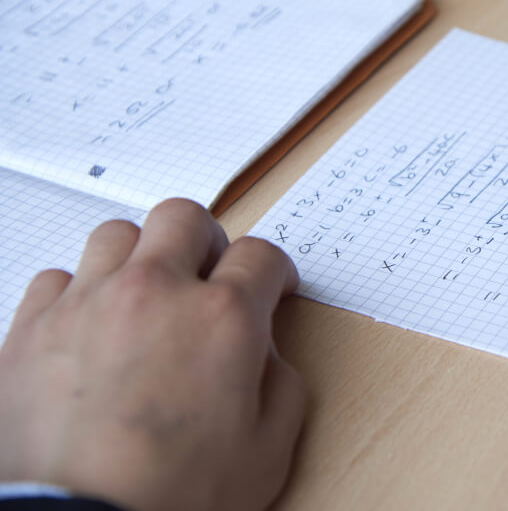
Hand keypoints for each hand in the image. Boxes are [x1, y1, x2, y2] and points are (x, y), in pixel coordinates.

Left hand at [0, 199, 305, 509]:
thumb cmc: (171, 499)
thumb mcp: (267, 453)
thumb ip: (282, 387)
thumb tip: (266, 356)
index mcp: (224, 319)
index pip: (261, 254)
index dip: (273, 270)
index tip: (270, 286)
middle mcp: (157, 293)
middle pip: (185, 218)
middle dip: (205, 240)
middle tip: (207, 274)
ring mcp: (88, 304)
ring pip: (117, 234)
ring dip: (140, 257)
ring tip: (142, 297)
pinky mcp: (31, 329)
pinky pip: (56, 278)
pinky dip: (77, 294)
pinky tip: (88, 329)